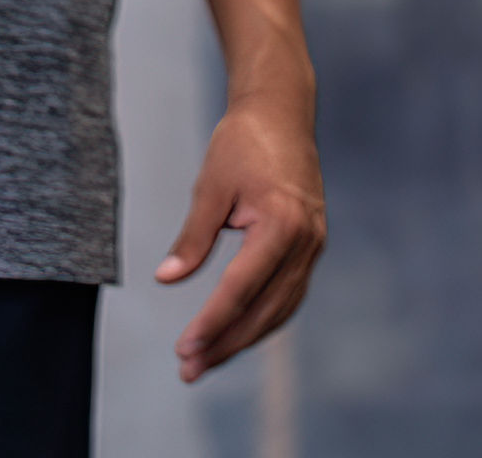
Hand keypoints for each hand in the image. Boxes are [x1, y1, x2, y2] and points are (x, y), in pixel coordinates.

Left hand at [153, 91, 324, 383]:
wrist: (282, 111)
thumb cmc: (242, 142)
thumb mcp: (211, 186)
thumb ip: (192, 237)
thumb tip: (167, 278)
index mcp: (282, 223)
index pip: (241, 288)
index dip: (212, 323)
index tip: (184, 349)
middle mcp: (306, 240)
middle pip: (264, 309)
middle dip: (226, 343)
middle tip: (188, 369)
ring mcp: (314, 245)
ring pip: (280, 308)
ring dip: (244, 338)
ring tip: (206, 360)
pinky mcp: (311, 245)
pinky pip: (289, 294)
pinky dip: (263, 318)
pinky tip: (236, 332)